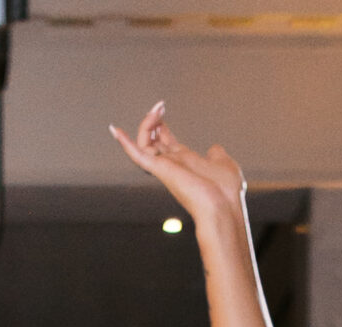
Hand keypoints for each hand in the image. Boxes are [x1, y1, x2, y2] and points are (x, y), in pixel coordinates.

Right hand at [109, 104, 246, 229]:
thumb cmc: (226, 191)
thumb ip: (216, 154)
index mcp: (185, 163)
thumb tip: (213, 148)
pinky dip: (125, 143)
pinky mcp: (161, 170)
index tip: (162, 107)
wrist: (224, 206)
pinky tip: (115, 130)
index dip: (161, 126)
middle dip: (152, 120)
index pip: (165, 142)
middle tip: (159, 105)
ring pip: (144, 143)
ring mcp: (165, 168)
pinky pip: (138, 155)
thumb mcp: (223, 163)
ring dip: (146, 124)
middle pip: (152, 141)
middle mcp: (172, 165)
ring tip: (155, 112)